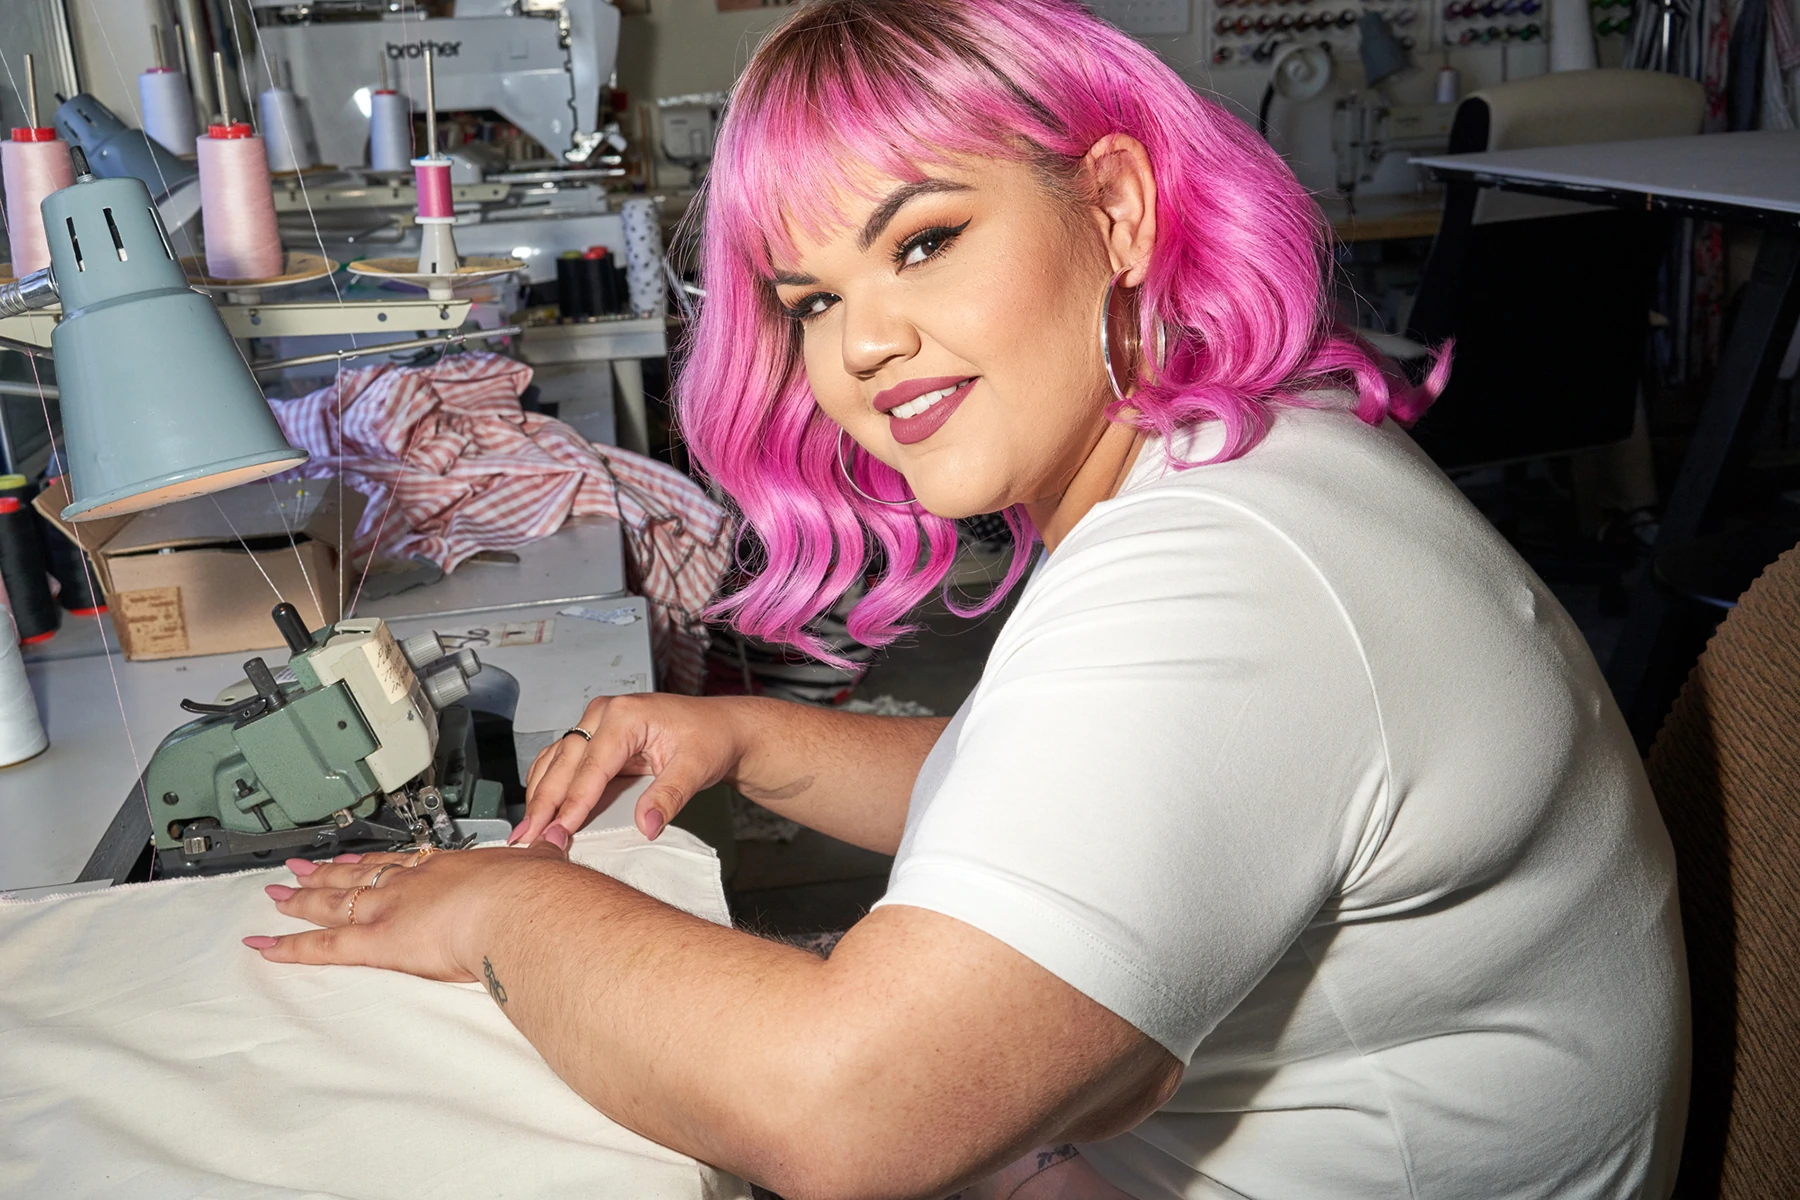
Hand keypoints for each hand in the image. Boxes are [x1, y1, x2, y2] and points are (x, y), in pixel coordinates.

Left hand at [242, 830, 570, 977]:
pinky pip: (322, 946)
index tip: (358, 858)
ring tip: (275, 895)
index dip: (375, 861)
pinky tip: (263, 945)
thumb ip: (544, 851)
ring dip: (300, 900)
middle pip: (359, 876)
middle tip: (298, 869)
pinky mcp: (376, 942)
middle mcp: (412, 882)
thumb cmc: (536, 893)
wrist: (523, 909)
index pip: (402, 862)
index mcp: (450, 866)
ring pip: (333, 904)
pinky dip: (289, 947)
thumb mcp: (543, 861)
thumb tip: (558, 835)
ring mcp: (390, 909)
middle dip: (326, 875)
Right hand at [515, 693, 743, 847]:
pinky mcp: (596, 738)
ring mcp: (597, 724)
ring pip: (556, 761)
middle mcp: (604, 714)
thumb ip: (668, 796)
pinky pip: (562, 761)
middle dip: (544, 803)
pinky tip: (539, 808)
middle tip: (529, 837)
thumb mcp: (696, 767)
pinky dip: (547, 784)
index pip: (591, 767)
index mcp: (626, 715)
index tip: (559, 832)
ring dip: (539, 795)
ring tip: (526, 831)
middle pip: (564, 763)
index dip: (573, 803)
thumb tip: (646, 825)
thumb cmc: (710, 738)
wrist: (720, 727)